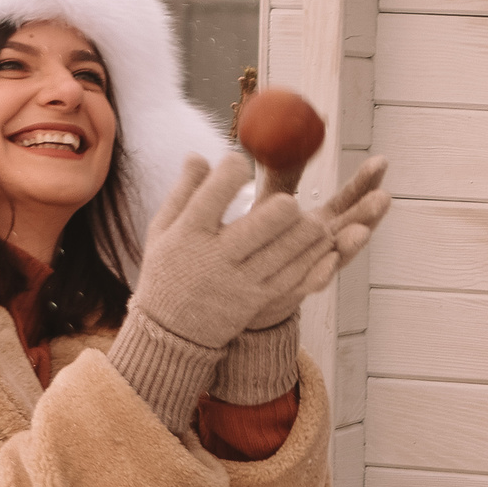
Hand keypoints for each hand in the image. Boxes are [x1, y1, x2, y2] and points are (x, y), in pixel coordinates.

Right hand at [132, 154, 335, 351]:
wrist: (172, 331)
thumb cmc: (168, 271)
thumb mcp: (163, 231)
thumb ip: (183, 192)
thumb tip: (197, 155)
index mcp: (189, 234)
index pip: (208, 199)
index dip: (226, 177)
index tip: (238, 161)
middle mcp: (215, 258)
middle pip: (254, 231)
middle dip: (276, 214)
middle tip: (291, 200)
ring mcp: (240, 280)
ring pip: (281, 254)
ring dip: (303, 235)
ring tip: (316, 220)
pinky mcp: (259, 298)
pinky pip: (291, 278)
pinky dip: (311, 261)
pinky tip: (324, 245)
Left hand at [243, 155, 392, 330]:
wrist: (238, 284)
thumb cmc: (259, 240)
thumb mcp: (272, 200)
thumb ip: (283, 173)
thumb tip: (290, 136)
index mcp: (325, 222)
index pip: (351, 199)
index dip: (367, 182)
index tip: (382, 161)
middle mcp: (327, 245)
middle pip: (355, 228)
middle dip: (369, 214)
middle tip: (383, 197)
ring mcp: (314, 268)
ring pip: (338, 256)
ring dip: (352, 245)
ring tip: (361, 232)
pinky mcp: (294, 288)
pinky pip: (310, 281)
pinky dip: (322, 273)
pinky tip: (328, 261)